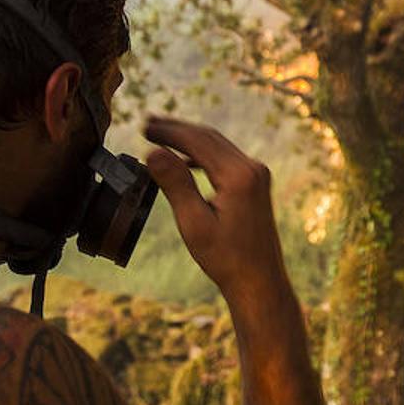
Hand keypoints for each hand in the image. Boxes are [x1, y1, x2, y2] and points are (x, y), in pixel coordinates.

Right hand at [143, 115, 291, 308]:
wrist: (259, 280)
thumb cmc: (226, 258)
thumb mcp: (194, 223)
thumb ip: (175, 184)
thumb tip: (153, 152)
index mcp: (239, 176)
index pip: (198, 141)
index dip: (169, 131)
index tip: (144, 127)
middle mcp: (252, 169)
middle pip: (209, 137)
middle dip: (177, 129)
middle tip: (147, 124)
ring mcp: (257, 174)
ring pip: (218, 145)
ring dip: (189, 139)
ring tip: (160, 136)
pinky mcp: (256, 183)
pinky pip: (226, 158)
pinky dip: (203, 154)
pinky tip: (185, 160)